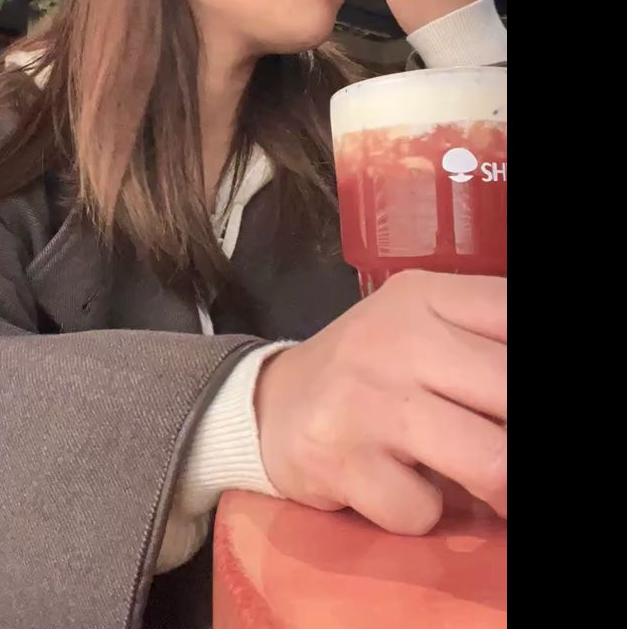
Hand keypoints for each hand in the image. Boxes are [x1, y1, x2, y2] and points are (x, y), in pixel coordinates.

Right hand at [255, 271, 506, 534]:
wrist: (272, 404)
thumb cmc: (372, 372)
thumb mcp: (424, 332)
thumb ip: (487, 349)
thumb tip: (521, 406)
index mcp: (424, 295)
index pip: (514, 315)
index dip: (535, 370)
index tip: (506, 406)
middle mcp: (394, 336)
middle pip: (513, 390)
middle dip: (519, 441)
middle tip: (501, 453)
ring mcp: (363, 396)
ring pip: (491, 462)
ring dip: (499, 490)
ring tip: (481, 485)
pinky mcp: (337, 457)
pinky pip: (423, 511)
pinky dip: (420, 512)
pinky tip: (394, 485)